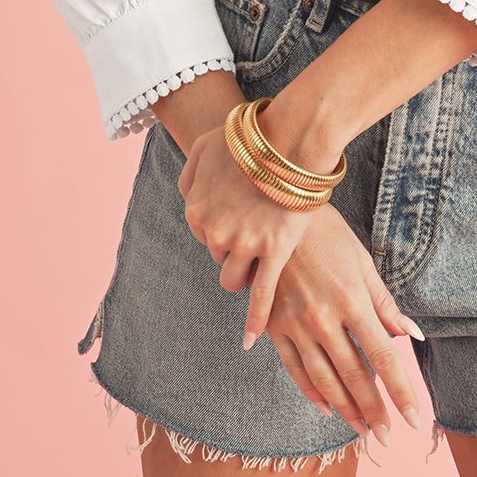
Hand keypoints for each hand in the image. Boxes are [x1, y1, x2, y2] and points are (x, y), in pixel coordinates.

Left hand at [177, 123, 311, 348]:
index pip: (202, 234)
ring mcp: (246, 244)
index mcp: (196, 209)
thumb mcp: (204, 146)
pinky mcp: (275, 251)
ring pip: (236, 277)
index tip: (237, 215)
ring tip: (262, 252)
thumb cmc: (248, 138)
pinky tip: (249, 340)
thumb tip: (188, 197)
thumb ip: (189, 175)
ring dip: (245, 269)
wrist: (287, 137)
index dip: (221, 225)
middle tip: (254, 223)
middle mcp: (216, 232)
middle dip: (233, 245)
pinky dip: (255, 319)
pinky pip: (262, 294)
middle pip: (218, 255)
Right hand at [266, 203, 423, 447]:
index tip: (415, 417)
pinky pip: (294, 369)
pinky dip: (311, 392)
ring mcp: (296, 325)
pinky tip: (326, 407)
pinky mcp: (274, 326)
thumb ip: (385, 303)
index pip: (383, 358)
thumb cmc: (328, 234)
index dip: (400, 391)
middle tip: (388, 438)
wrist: (277, 212)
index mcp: (352, 300)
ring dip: (346, 410)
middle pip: (355, 377)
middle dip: (374, 412)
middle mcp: (324, 319)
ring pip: (324, 381)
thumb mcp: (362, 262)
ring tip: (361, 431)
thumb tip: (413, 335)